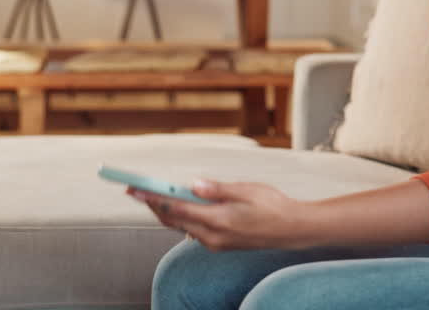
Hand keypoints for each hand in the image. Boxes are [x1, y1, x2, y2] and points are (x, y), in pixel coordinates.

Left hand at [127, 179, 310, 251]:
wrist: (292, 229)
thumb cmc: (273, 207)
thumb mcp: (245, 190)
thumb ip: (217, 188)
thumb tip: (193, 184)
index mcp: (217, 220)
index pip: (176, 208)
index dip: (153, 198)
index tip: (135, 189)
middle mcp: (212, 236)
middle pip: (173, 220)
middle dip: (153, 205)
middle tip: (136, 190)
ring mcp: (215, 243)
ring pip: (181, 227)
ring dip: (166, 212)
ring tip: (152, 196)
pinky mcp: (220, 244)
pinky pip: (192, 231)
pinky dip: (181, 219)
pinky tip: (179, 208)